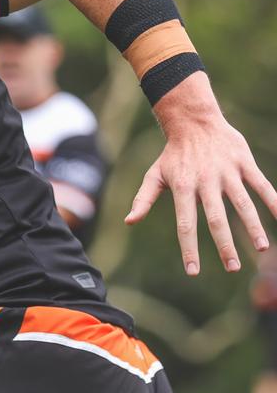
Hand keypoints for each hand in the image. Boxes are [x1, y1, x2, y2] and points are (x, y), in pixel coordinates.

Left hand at [124, 117, 276, 274]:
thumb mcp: (154, 175)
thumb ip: (144, 199)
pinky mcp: (243, 162)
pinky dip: (273, 200)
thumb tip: (129, 221)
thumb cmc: (172, 155)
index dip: (189, 248)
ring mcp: (226, 172)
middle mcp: (205, 181)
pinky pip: (261, 184)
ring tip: (260, 248)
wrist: (193, 121)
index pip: (185, 223)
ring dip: (253, 226)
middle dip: (224, 245)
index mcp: (183, 187)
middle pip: (216, 218)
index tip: (192, 271)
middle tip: (232, 269)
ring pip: (242, 203)